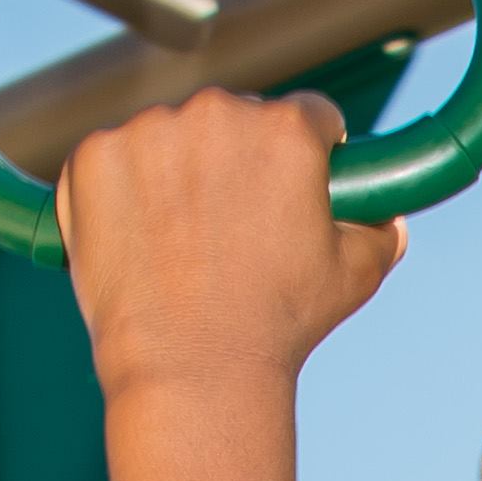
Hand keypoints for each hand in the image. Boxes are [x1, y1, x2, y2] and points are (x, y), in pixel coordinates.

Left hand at [61, 89, 400, 407]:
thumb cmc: (278, 325)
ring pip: (167, 137)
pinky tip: (134, 240)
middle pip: (232, 120)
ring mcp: (148, 132)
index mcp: (287, 129)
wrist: (190, 367)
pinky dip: (115, 191)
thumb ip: (380, 229)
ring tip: (178, 243)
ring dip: (172, 171)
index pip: (306, 116)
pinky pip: (108, 159)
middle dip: (232, 162)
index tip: (287, 187)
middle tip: (226, 229)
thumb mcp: (356, 274)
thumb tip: (388, 216)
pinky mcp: (94, 157)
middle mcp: (217, 113)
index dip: (306, 154)